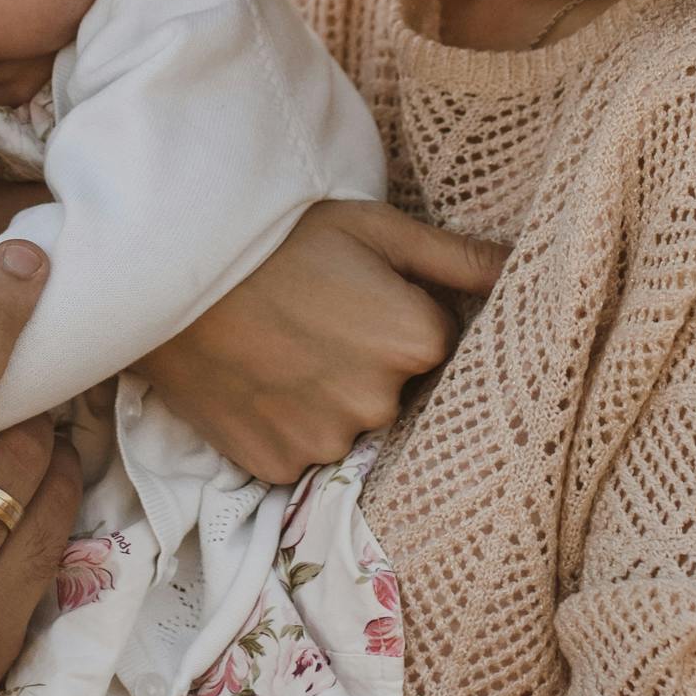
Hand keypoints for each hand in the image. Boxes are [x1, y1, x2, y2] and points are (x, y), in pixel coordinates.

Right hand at [143, 199, 503, 482]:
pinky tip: (260, 381)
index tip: (361, 297)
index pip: (439, 346)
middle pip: (396, 392)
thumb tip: (526, 268)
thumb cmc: (279, 238)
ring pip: (349, 424)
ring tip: (282, 349)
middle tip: (317, 320)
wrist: (169, 270)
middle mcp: (381, 403)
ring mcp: (326, 441)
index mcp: (417, 341)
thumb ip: (459, 259)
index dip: (402, 318)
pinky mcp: (277, 466)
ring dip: (328, 397)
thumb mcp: (376, 229)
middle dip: (370, 363)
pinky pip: (302, 452)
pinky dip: (287, 424)